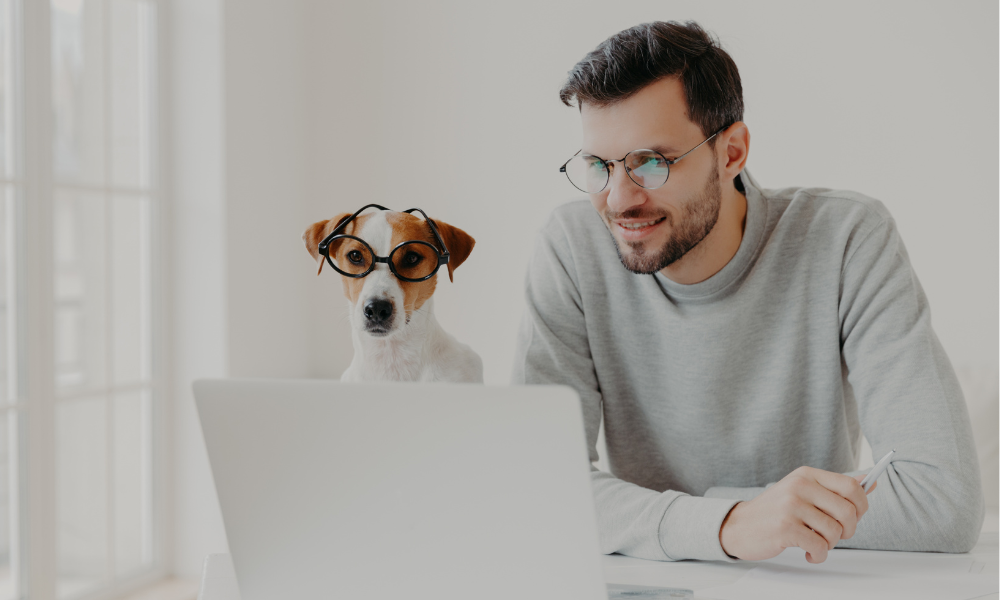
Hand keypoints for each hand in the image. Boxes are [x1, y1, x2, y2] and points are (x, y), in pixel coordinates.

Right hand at [718, 467, 876, 563]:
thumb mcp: (803, 492)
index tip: (853, 518)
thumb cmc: (775, 511)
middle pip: (848, 511)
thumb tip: (870, 481)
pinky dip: (819, 556)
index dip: (861, 506)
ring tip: (817, 544)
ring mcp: (791, 506)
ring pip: (835, 532)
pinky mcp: (785, 527)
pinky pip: (820, 547)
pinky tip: (809, 553)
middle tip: (835, 536)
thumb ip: (835, 488)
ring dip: (830, 545)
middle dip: (848, 530)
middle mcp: (800, 486)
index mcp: (807, 475)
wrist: (739, 526)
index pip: (851, 486)